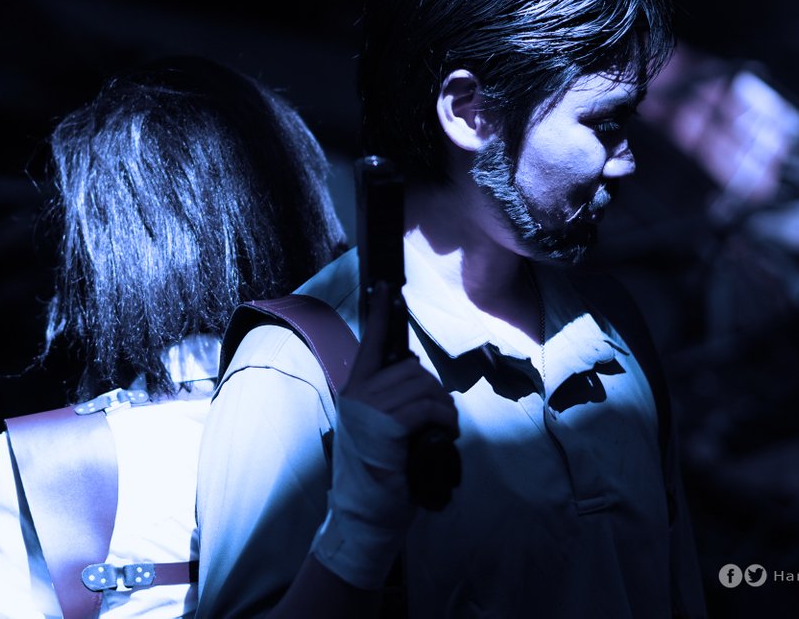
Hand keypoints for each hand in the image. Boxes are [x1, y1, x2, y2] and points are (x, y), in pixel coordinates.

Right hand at [311, 283, 458, 588]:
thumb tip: (416, 378)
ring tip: (442, 426)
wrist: (362, 513)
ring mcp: (369, 409)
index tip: (385, 286)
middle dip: (432, 388)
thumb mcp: (376, 428)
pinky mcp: (385, 426)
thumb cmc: (376, 474)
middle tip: (438, 415)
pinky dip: (443, 418)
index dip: (381, 312)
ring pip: (421, 384)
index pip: (370, 342)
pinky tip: (444, 432)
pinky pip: (427, 406)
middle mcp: (358, 394)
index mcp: (354, 390)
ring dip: (441, 404)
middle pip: (410, 368)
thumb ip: (389, 400)